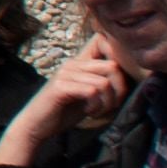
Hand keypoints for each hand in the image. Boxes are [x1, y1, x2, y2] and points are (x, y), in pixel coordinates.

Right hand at [0, 36, 128, 166]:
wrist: (36, 125)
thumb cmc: (64, 111)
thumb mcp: (88, 94)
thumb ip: (103, 82)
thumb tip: (131, 78)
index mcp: (79, 62)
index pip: (104, 42)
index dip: (120, 58)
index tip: (119, 84)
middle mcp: (72, 63)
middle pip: (112, 66)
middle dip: (119, 89)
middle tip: (110, 105)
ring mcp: (65, 74)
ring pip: (104, 82)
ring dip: (107, 102)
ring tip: (98, 110)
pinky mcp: (60, 87)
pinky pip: (92, 91)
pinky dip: (96, 105)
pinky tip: (88, 112)